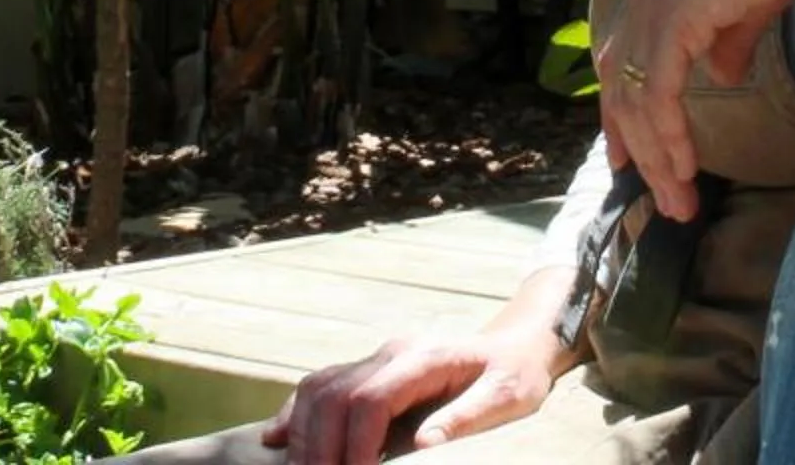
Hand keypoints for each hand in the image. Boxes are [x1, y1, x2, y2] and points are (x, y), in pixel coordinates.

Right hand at [261, 322, 565, 464]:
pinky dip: (295, 413)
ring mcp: (376, 359)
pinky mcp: (367, 371)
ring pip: (318, 388)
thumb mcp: (507, 398)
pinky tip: (277, 440)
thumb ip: (466, 417)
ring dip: (301, 433)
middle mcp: (391, 352)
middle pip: (334, 395)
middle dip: (319, 447)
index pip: (371, 399)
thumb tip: (423, 444)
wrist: (517, 347)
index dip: (355, 445)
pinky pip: (319, 386)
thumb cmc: (515, 376)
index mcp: (424, 357)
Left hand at [596, 0, 794, 222]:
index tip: (629, 157)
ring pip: (635, 103)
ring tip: (679, 202)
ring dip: (656, 158)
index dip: (621, 112)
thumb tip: (722, 73)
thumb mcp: (745, 5)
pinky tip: (684, 168)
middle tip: (659, 198)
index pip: (620, 61)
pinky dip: (666, 137)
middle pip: (620, 91)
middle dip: (638, 149)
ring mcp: (651, 12)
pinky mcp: (670, 25)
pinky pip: (657, 97)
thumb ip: (727, 40)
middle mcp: (642, 2)